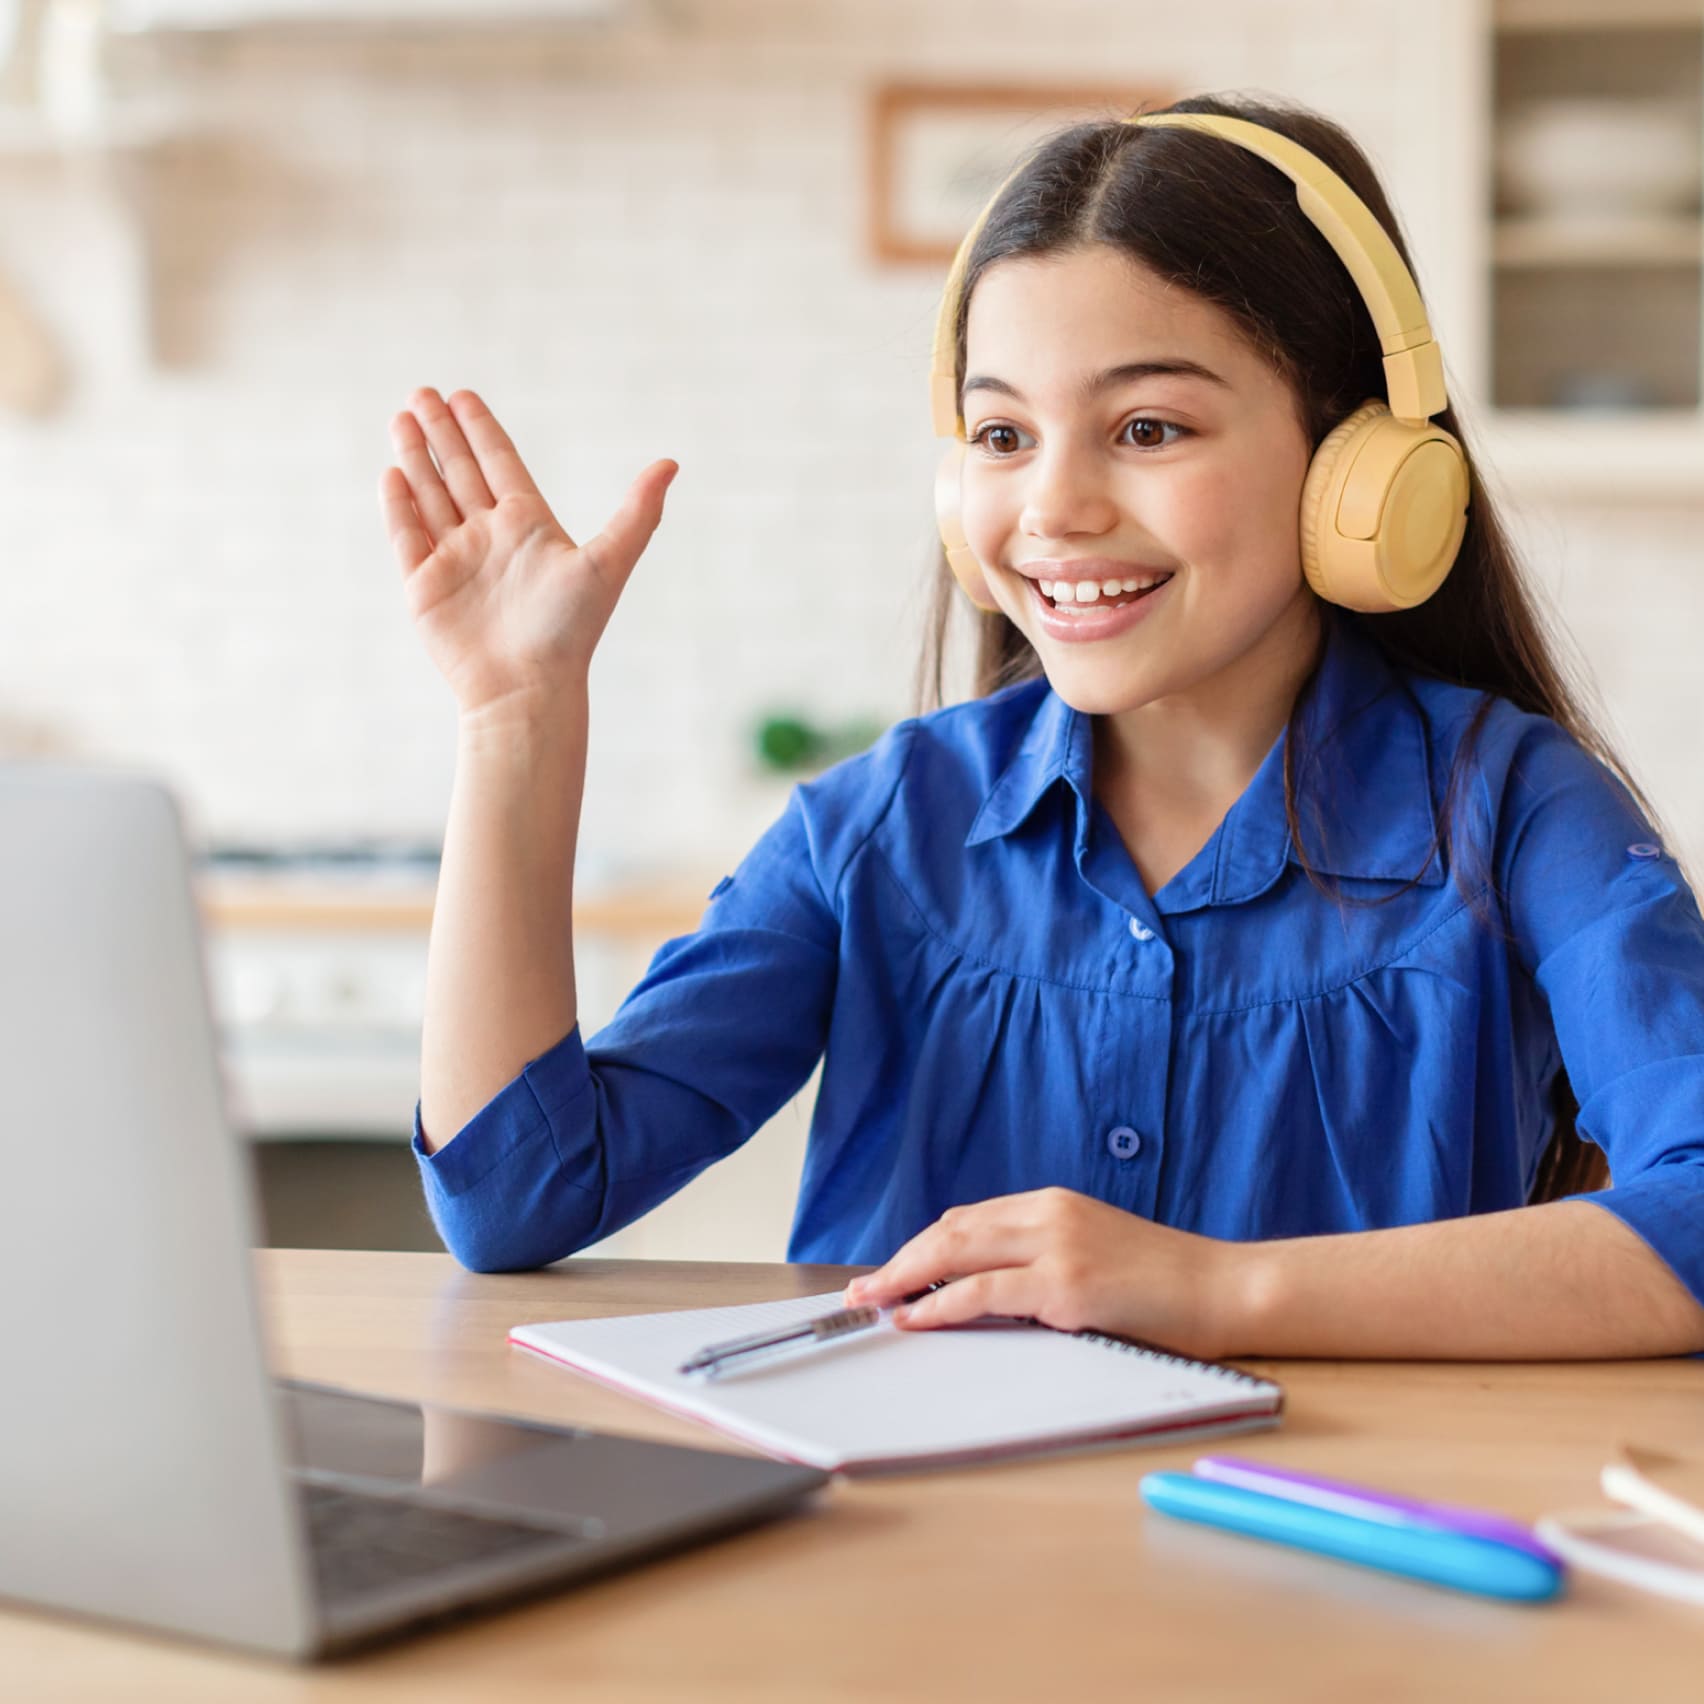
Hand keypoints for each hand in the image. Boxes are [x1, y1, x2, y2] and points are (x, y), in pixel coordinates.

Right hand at [380, 387, 677, 720]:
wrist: (527, 689)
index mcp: (530, 526)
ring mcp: (456, 560)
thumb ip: (638, 512)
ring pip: (431, 496)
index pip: (500, 464)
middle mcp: (492, 538)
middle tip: (422, 392)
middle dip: (441, 432)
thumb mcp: (609, 563)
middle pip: (461, 472)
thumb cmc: (570, 631)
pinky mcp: (426, 586)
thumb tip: (671, 463)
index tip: (462, 396)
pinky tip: (392, 473)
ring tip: (400, 416)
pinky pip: (407, 535)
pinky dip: (399, 504)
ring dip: (416, 458)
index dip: (480, 429)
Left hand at [842, 1187, 1247, 1360]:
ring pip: (956, 1254)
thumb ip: (1042, 1259)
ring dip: (903, 1279)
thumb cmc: (1166, 1284)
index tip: (888, 1272)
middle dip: (897, 1261)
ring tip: (872, 1303)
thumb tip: (980, 1288)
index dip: (920, 1247)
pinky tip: (915, 1317)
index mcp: (1054, 1203)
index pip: (966, 1220)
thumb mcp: (1095, 1254)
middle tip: (860, 1291)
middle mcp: (1049, 1214)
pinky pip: (984, 1292)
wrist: (1227, 1289)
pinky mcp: (1068, 1285)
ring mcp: (1058, 1247)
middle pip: (949, 1231)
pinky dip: (940, 1304)